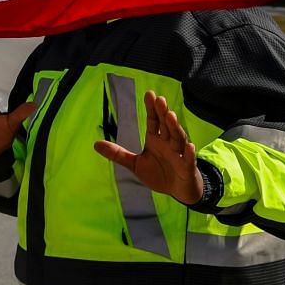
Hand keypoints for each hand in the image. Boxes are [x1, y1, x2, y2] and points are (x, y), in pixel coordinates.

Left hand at [94, 90, 205, 205]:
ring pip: (177, 139)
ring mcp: (179, 155)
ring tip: (171, 115)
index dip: (151, 109)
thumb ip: (118, 154)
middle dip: (162, 113)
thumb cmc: (158, 174)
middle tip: (159, 99)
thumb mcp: (135, 164)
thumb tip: (95, 144)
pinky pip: (188, 160)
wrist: (177, 191)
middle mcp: (168, 144)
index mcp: (155, 140)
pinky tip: (189, 146)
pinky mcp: (187, 168)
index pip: (153, 121)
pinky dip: (189, 153)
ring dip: (174, 127)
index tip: (149, 94)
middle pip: (165, 126)